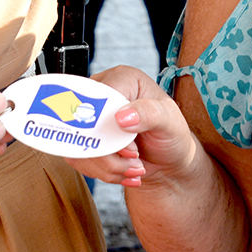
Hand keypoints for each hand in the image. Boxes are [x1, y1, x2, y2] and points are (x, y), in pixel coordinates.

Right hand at [73, 66, 203, 187]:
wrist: (167, 163)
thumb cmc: (171, 135)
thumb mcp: (170, 121)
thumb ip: (150, 113)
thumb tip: (120, 116)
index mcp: (123, 79)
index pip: (100, 97)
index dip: (110, 127)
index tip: (132, 148)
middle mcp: (102, 94)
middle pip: (85, 123)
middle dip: (111, 153)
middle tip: (136, 159)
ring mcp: (90, 118)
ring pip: (80, 145)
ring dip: (109, 166)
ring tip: (134, 166)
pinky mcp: (85, 139)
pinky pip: (79, 159)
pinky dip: (103, 172)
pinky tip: (123, 171)